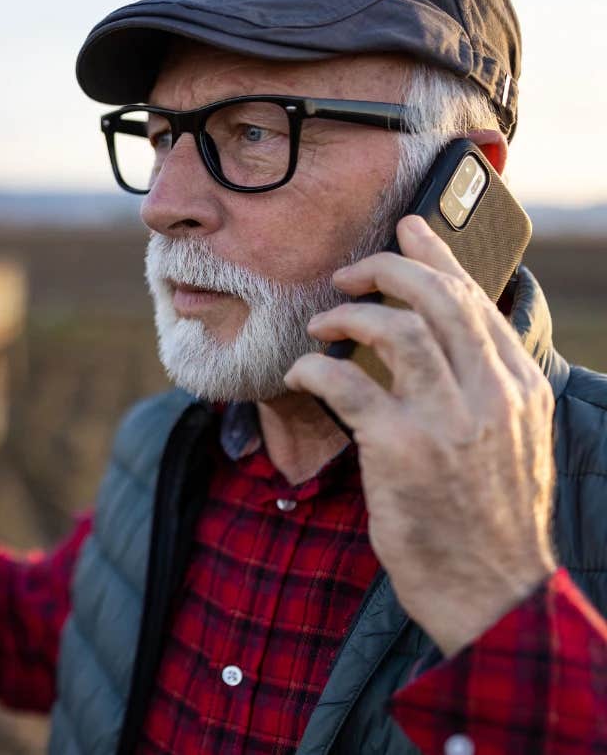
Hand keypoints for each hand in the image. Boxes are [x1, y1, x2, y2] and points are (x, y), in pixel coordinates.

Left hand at [284, 215, 556, 655]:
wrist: (491, 591)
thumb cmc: (488, 521)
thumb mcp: (511, 445)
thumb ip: (485, 392)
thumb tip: (444, 346)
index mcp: (519, 389)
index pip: (476, 300)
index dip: (436, 256)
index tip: (407, 229)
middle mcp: (490, 394)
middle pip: (437, 298)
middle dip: (387, 269)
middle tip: (349, 273)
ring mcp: (446, 420)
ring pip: (397, 329)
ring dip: (349, 315)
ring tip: (322, 324)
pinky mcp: (400, 449)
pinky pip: (346, 384)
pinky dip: (316, 368)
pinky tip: (302, 372)